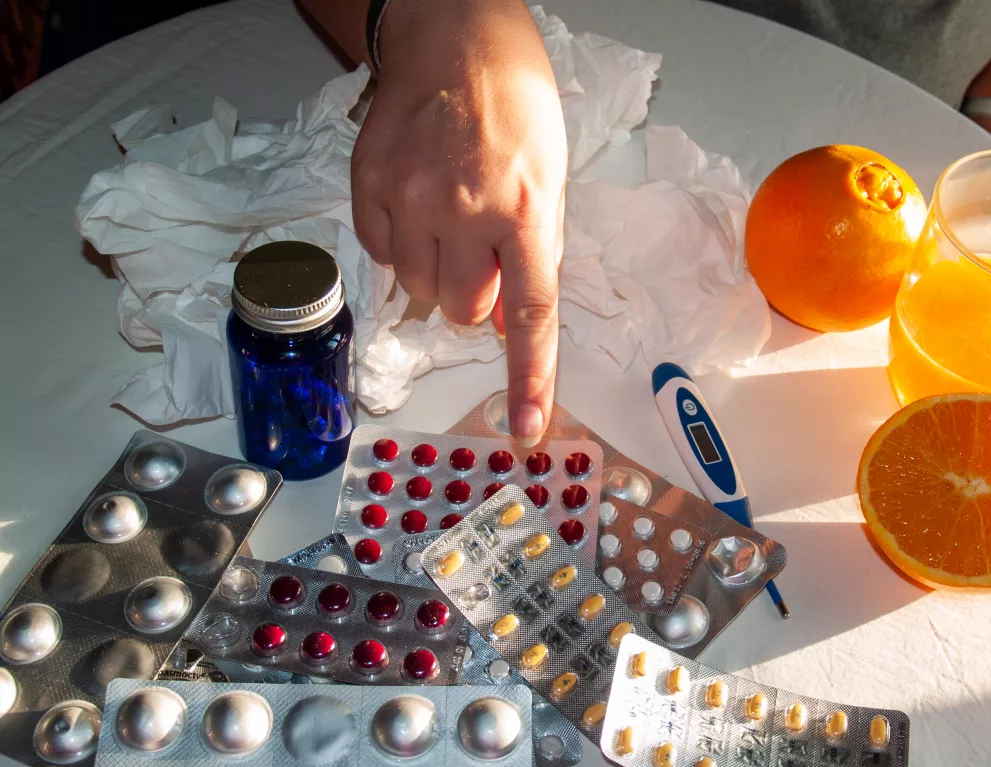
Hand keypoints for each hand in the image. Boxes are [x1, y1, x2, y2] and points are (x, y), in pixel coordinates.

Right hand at [351, 0, 566, 445]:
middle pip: (463, 310)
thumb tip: (504, 319)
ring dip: (438, 271)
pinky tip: (418, 202)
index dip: (529, 377)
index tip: (526, 427)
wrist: (453, 32)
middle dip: (477, 294)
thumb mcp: (547, 176)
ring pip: (420, 289)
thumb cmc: (513, 101)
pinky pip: (382, 254)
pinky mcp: (368, 187)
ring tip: (449, 214)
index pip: (530, 313)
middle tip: (482, 246)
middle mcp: (465, 210)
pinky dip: (403, 244)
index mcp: (524, 208)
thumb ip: (530, 252)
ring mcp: (409, 198)